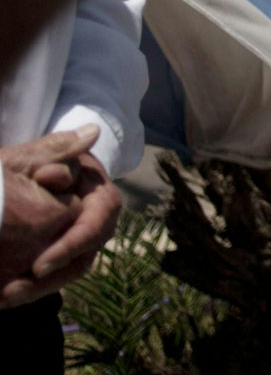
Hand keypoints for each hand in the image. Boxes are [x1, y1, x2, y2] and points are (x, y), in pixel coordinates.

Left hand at [0, 127, 95, 307]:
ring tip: (6, 298)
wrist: (4, 182)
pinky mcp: (60, 248)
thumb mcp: (28, 157)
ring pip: (77, 265)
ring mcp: (77, 230)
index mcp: (92, 184)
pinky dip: (36, 285)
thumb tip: (93, 132)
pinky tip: (5, 295)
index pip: (100, 215)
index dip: (75, 242)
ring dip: (44, 285)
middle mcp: (92, 210)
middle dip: (57, 272)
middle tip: (16, 290)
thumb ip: (57, 150)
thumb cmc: (14, 166)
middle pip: (91, 246)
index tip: (39, 266)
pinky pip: (59, 271)